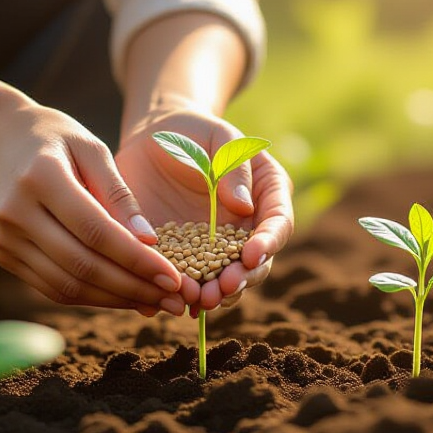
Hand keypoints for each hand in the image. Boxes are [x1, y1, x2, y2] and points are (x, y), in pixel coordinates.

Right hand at [0, 99, 186, 315]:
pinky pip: (53, 288)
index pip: (95, 231)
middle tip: (173, 299)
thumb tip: (149, 241)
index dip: (136, 260)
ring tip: (155, 301)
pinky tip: (124, 296)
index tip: (173, 276)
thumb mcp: (92, 148)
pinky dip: (92, 297)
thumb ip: (120, 194)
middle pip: (82, 265)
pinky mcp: (4, 256)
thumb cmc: (54, 137)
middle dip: (133, 287)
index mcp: (40, 178)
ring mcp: (5, 240)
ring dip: (116, 300)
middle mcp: (16, 214)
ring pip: (68, 286)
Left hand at [116, 107, 293, 314]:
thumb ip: (234, 167)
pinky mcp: (186, 256)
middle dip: (241, 278)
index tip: (250, 255)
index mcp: (267, 194)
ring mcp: (216, 246)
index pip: (278, 223)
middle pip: (255, 261)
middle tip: (222, 287)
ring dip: (214, 293)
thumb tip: (245, 207)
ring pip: (224, 278)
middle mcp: (247, 227)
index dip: (268, 243)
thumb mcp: (218, 138)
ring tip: (198, 300)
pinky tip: (172, 301)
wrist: (154, 139)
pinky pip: (189, 279)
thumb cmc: (194, 132)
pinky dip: (183, 292)